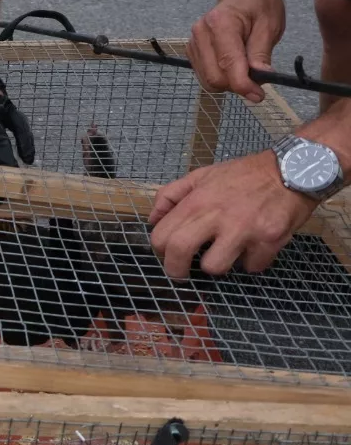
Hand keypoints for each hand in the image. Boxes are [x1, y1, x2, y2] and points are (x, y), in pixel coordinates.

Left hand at [148, 151, 316, 277]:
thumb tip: (152, 219)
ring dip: (218, 265)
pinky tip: (253, 247)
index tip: (167, 253)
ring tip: (225, 253)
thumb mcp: (202, 175)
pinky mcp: (270, 240)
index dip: (160, 249)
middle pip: (180, 253)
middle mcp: (217, 216)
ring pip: (215, 267)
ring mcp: (244, 230)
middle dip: (176, 271)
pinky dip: (251, 261)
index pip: (162, 235)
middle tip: (181, 274)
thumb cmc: (243, 175)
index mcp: (197, 201)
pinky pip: (252, 266)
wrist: (293, 170)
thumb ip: (171, 195)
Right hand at [188, 0, 283, 102]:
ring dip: (229, 84)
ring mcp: (193, 42)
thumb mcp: (269, 26)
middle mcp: (201, 33)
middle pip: (215, 77)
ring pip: (208, 80)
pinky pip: (204, 75)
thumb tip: (260, 78)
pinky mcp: (192, 51)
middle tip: (257, 82)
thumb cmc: (259, 5)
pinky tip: (234, 68)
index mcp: (221, 23)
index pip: (228, 63)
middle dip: (237, 85)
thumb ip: (261, 53)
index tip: (259, 95)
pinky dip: (221, 78)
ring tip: (246, 72)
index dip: (243, 84)